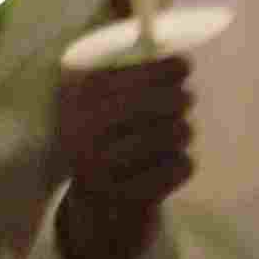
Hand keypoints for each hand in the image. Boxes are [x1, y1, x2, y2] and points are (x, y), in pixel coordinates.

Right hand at [49, 51, 197, 258]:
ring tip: (176, 135)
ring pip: (172, 133)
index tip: (183, 65)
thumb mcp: (101, 105)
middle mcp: (81, 134)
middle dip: (178, 98)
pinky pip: (179, 166)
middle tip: (186, 100)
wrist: (94, 214)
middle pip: (152, 103)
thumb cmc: (105, 144)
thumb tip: (165, 43)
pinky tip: (168, 166)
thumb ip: (128, 74)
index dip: (162, 68)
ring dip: (183, 132)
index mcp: (73, 103)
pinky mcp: (128, 198)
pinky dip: (182, 164)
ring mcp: (102, 169)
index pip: (127, 74)